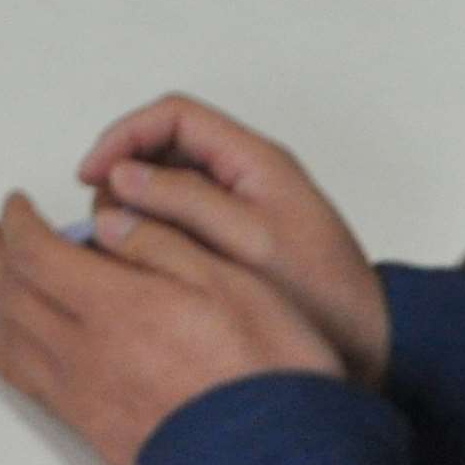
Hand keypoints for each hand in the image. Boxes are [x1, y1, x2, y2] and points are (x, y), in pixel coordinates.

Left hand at [0, 191, 341, 464]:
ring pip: (6, 336)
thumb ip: (161, 242)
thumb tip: (105, 217)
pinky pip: (21, 377)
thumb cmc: (265, 371)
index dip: (18, 222)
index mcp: (118, 305)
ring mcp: (82, 393)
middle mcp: (86, 350)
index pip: (38, 253)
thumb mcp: (230, 280)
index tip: (14, 202)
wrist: (273, 464)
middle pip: (9, 292)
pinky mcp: (89, 424)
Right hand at [74, 94, 389, 386]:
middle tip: (109, 225)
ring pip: (163, 188)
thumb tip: (123, 176)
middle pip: (162, 149)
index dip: (124, 136)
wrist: (371, 348)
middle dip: (124, 177)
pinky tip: (144, 270)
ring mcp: (236, 209)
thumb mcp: (252, 241)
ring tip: (126, 253)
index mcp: (254, 160)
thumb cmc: (325, 296)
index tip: (93, 173)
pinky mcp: (230, 242)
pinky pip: (175, 223)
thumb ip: (186, 202)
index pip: (173, 117)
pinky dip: (150, 237)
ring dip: (134, 212)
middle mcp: (243, 176)